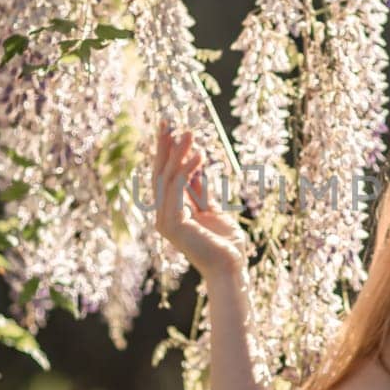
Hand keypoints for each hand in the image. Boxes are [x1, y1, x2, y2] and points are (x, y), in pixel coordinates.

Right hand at [151, 119, 249, 280]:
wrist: (230, 268)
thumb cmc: (225, 243)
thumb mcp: (212, 209)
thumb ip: (200, 191)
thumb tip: (196, 165)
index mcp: (170, 213)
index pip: (164, 177)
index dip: (165, 152)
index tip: (170, 129)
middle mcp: (162, 216)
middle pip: (159, 174)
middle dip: (163, 147)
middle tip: (167, 121)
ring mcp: (164, 221)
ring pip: (167, 178)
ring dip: (179, 153)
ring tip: (190, 133)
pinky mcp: (171, 223)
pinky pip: (177, 189)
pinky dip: (187, 170)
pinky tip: (199, 155)